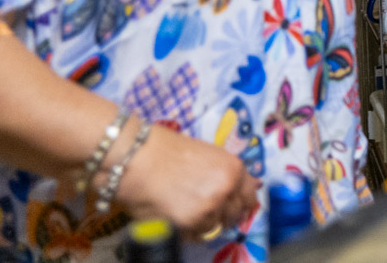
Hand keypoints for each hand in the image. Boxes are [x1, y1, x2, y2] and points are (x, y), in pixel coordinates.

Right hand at [115, 123, 259, 236]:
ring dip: (203, 223)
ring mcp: (209, 209)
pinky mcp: (189, 224)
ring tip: (185, 211)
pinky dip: (187, 231)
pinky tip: (175, 218)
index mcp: (233, 169)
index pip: (249, 195)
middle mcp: (226, 190)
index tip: (240, 208)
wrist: (137, 158)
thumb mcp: (207, 154)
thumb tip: (242, 187)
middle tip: (209, 213)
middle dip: (224, 215)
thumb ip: (225, 173)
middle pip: (234, 214)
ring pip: (213, 226)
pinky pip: (194, 235)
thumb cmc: (167, 150)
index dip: (244, 203)